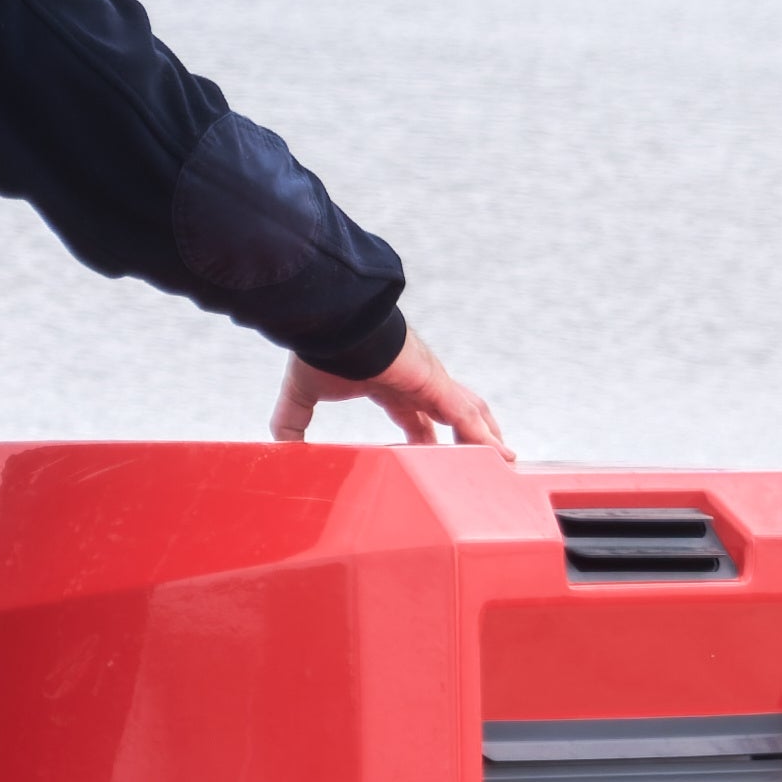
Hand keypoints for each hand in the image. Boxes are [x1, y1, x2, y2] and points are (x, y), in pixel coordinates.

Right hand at [270, 331, 500, 449]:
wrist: (330, 325)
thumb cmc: (318, 352)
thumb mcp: (302, 396)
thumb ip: (291, 423)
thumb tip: (279, 450)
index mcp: (387, 384)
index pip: (413, 415)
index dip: (424, 436)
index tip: (429, 455)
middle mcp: (414, 382)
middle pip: (449, 412)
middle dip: (465, 434)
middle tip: (479, 456)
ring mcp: (429, 382)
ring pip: (467, 412)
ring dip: (485, 435)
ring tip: (502, 457)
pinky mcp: (435, 383)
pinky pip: (466, 415)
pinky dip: (483, 434)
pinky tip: (497, 452)